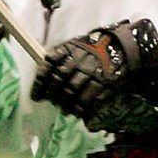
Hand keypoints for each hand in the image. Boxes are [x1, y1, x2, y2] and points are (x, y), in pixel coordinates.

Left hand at [31, 19, 157, 129]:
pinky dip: (80, 109)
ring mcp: (90, 70)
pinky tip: (78, 113)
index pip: (47, 65)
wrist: (122, 46)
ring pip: (71, 91)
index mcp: (68, 48)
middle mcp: (77, 58)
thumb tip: (44, 78)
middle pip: (58, 80)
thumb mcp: (76, 45)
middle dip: (53, 96)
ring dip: (65, 105)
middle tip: (54, 103)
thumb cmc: (94, 48)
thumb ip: (60, 58)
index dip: (39, 84)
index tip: (36, 97)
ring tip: (65, 110)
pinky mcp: (102, 81)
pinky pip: (87, 99)